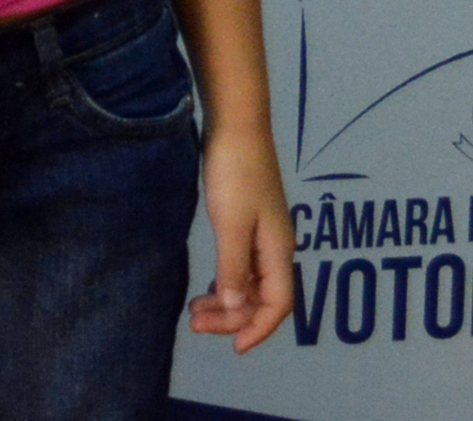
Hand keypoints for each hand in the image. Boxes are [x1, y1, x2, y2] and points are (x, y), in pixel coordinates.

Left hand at [191, 135, 295, 351]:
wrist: (237, 126)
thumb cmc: (235, 173)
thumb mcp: (231, 223)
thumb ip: (232, 266)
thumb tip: (233, 306)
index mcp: (277, 251)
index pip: (278, 304)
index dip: (259, 329)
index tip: (234, 347)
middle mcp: (275, 248)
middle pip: (261, 297)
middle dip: (232, 317)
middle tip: (195, 324)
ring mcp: (262, 235)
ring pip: (250, 283)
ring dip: (227, 301)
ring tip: (194, 312)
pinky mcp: (247, 222)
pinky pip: (241, 265)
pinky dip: (226, 281)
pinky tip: (207, 287)